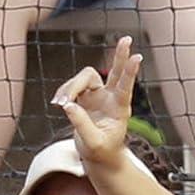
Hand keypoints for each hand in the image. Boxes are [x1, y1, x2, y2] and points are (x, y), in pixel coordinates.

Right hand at [52, 36, 142, 165]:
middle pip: (115, 71)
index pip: (126, 87)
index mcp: (120, 108)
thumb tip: (67, 105)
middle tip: (126, 38)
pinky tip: (58, 103)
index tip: (137, 57)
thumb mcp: (93, 143)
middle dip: (119, 56)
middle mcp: (111, 98)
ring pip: (85, 77)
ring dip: (71, 86)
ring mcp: (98, 96)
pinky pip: (72, 87)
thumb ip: (81, 124)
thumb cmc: (101, 151)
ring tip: (59, 104)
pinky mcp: (85, 98)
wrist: (99, 156)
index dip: (130, 72)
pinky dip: (63, 92)